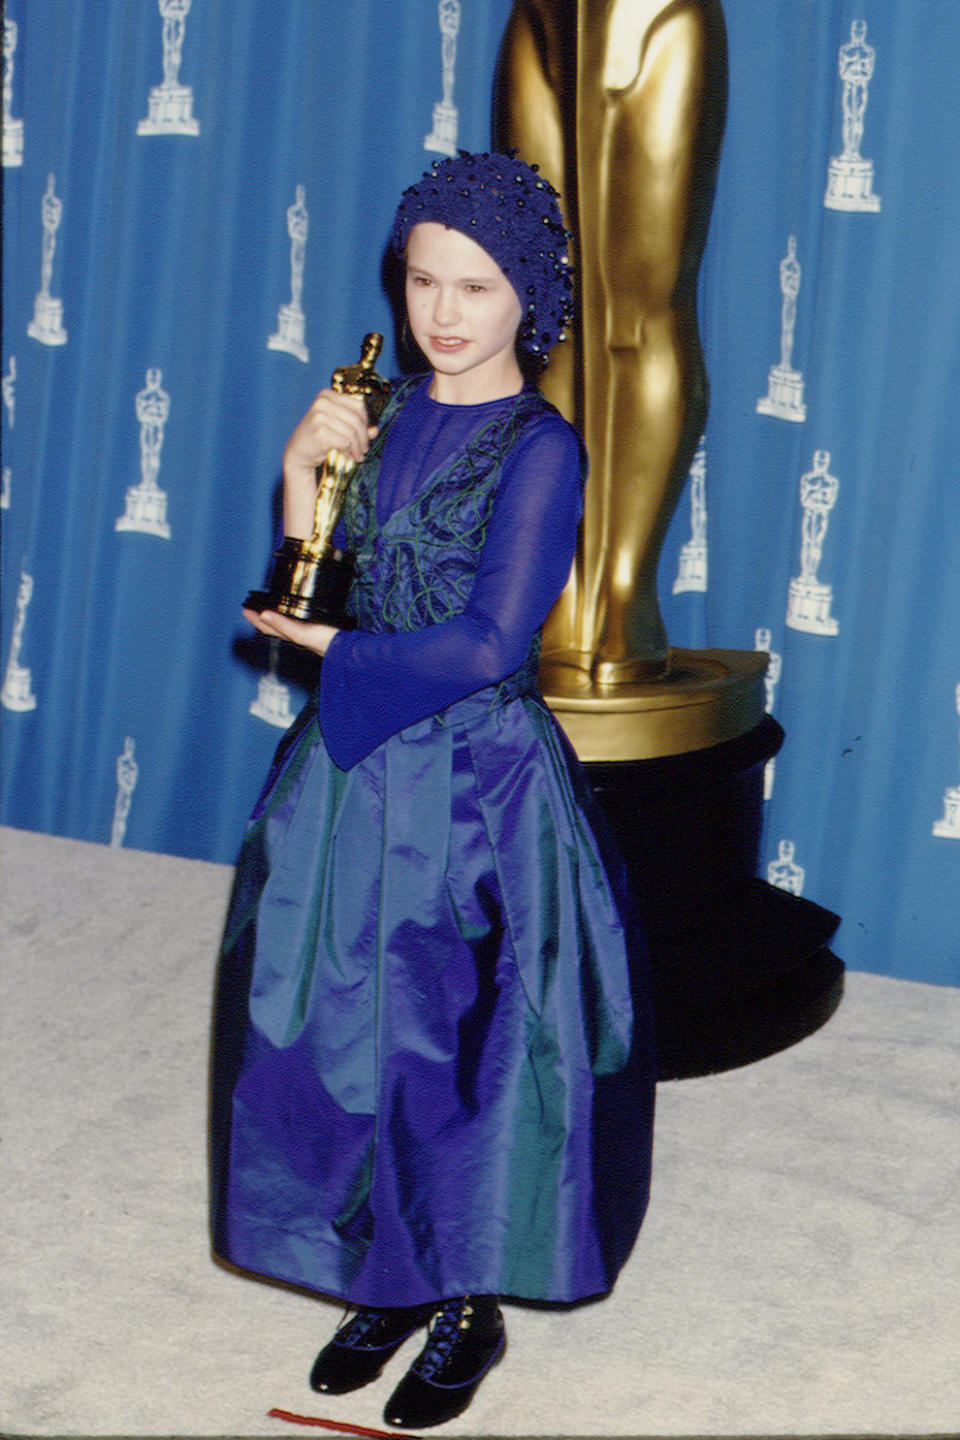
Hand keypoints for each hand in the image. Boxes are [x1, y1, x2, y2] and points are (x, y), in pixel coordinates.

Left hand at [243, 607, 338, 656]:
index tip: (245, 608)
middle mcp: (298, 633)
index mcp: (292, 635)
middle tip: (251, 605)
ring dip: (275, 615)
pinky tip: (297, 611)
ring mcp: (308, 630)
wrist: (349, 649)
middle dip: (262, 616)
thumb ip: (284, 625)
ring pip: (286, 623)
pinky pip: (299, 621)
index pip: (268, 626)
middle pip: (274, 625)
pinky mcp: (318, 626)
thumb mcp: (301, 634)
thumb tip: (264, 614)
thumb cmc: (327, 643)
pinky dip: (292, 616)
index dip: (256, 618)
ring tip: (269, 607)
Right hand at [283, 389, 377, 537]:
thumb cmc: (319, 439)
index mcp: (328, 395)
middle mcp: (323, 402)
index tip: (366, 435)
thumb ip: (357, 427)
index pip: (358, 405)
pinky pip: (344, 441)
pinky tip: (345, 456)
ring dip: (357, 447)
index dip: (366, 422)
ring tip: (356, 456)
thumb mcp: (339, 428)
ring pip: (352, 432)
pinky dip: (348, 451)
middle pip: (356, 419)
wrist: (298, 453)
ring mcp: (319, 415)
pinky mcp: (319, 431)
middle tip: (363, 450)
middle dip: (363, 438)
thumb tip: (375, 430)